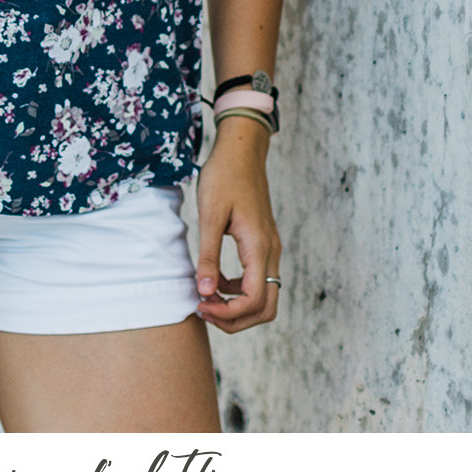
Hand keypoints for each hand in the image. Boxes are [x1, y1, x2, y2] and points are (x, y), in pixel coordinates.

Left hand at [194, 120, 281, 332]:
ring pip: (265, 296)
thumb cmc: (224, 177)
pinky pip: (259, 280)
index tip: (201, 306)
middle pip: (266, 307)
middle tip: (205, 311)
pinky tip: (216, 281)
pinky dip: (239, 291)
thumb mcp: (210, 214)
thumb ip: (209, 256)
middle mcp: (270, 251)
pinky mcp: (264, 244)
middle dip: (236, 320)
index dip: (229, 314)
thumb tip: (205, 293)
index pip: (255, 300)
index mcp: (258, 246)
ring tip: (206, 300)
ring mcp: (270, 248)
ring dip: (238, 308)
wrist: (241, 151)